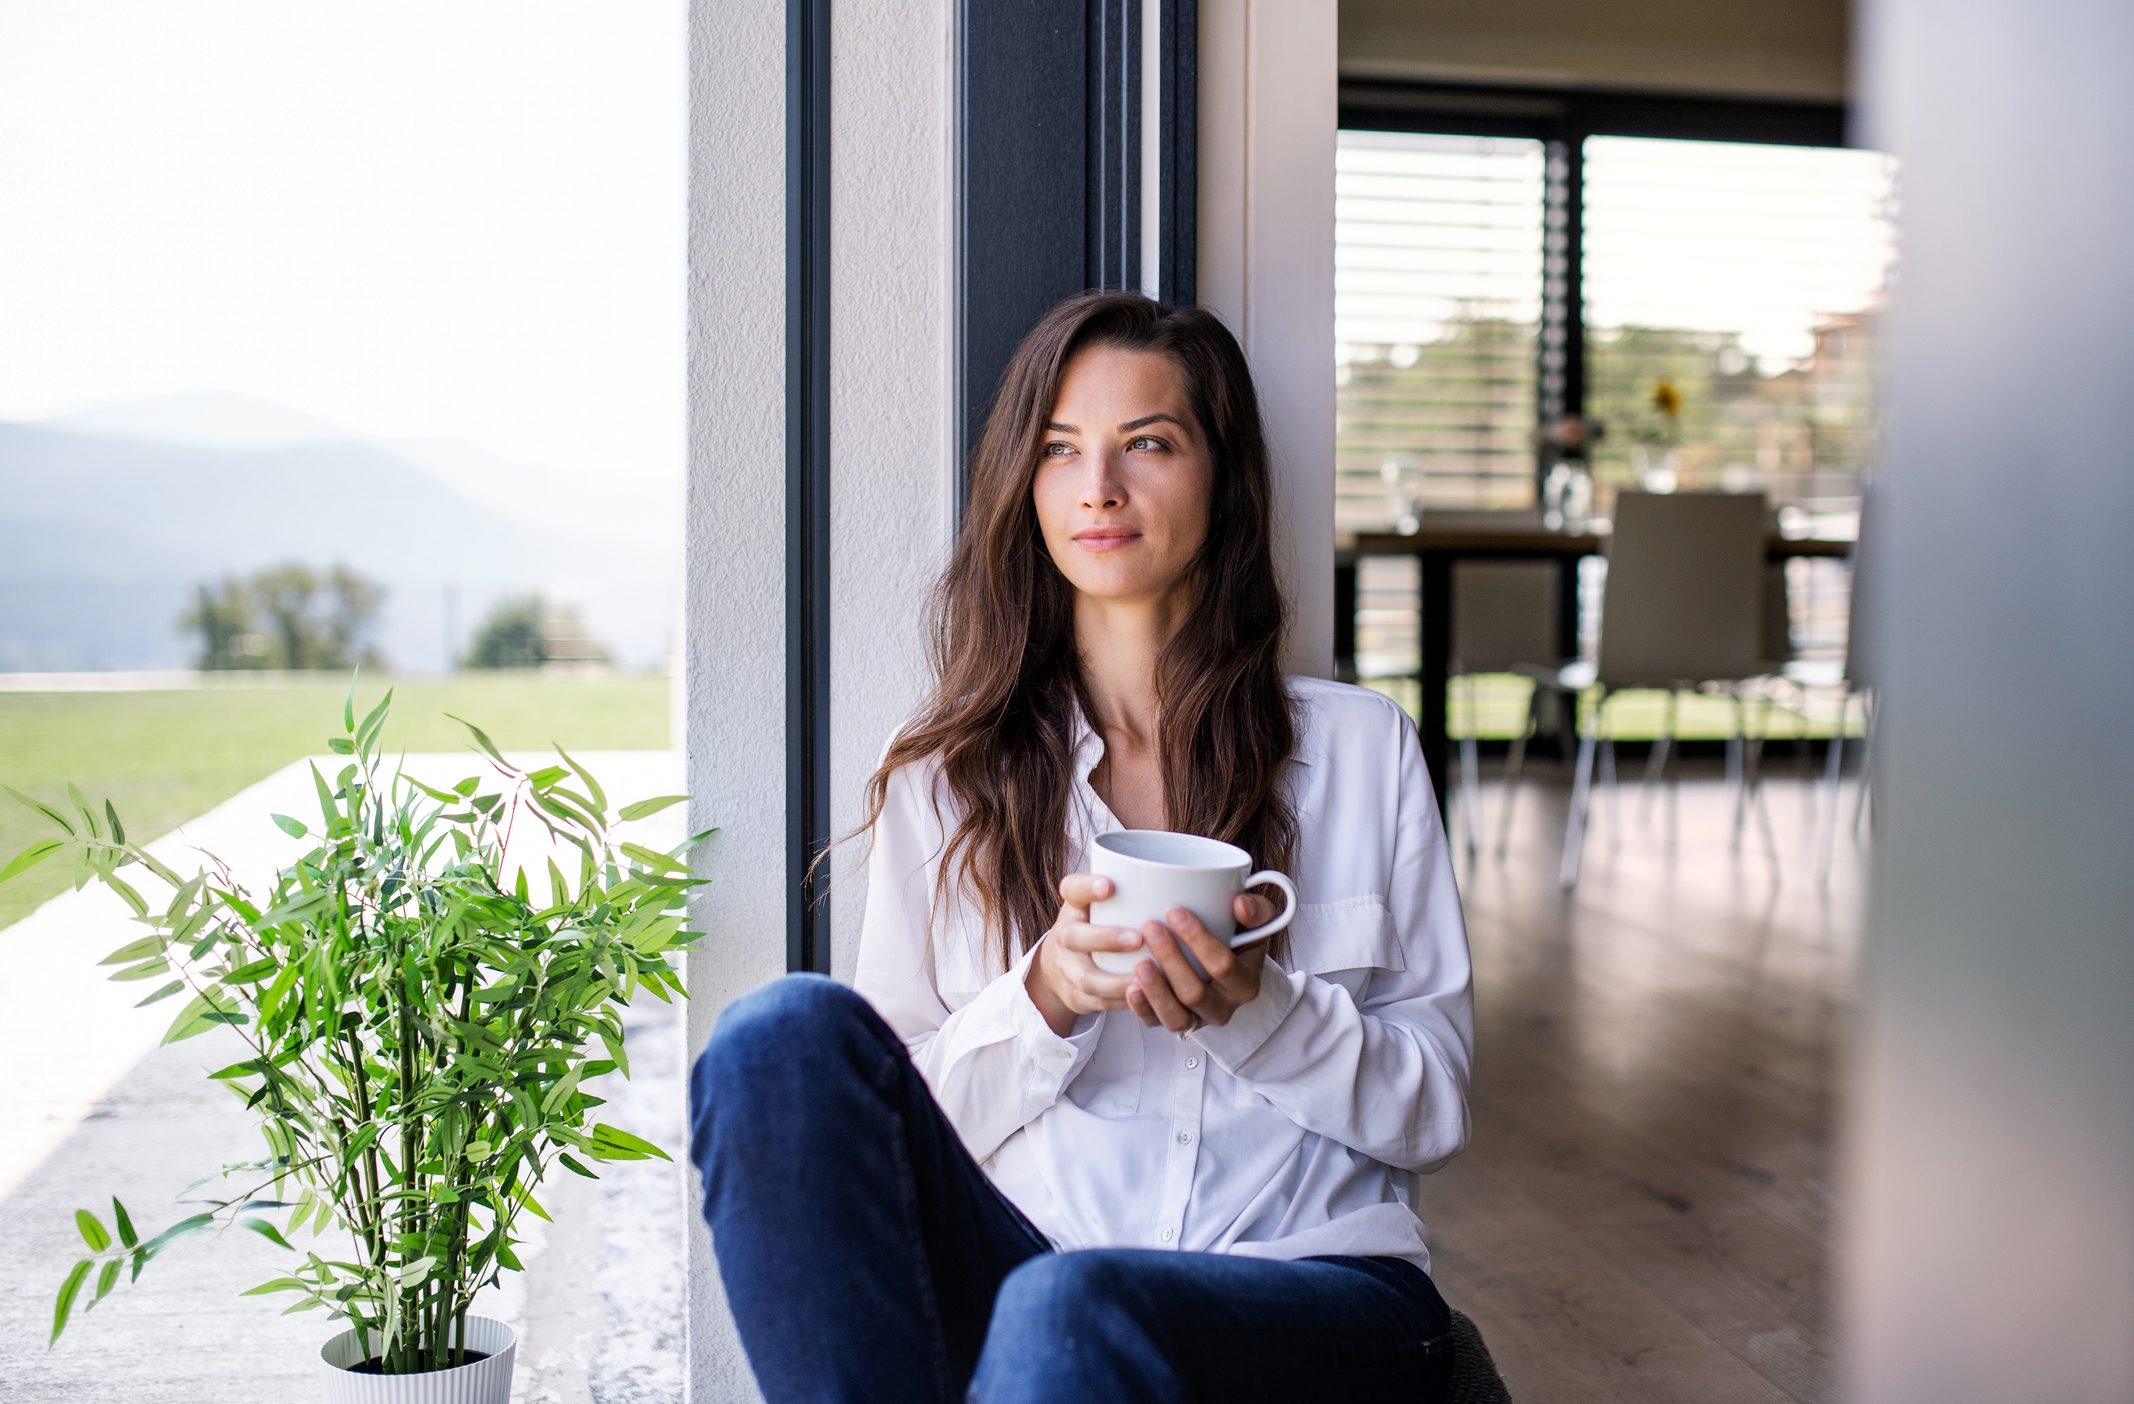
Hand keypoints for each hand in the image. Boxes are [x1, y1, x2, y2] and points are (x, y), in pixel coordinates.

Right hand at [1027, 873, 1142, 1037]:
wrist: (1061, 965)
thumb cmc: (1097, 924)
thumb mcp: (1105, 902)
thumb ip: (1135, 891)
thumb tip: (1193, 879)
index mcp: (1074, 906)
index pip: (1072, 889)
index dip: (1087, 887)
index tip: (1109, 885)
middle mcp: (1065, 936)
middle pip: (1074, 936)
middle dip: (1106, 939)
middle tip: (1138, 938)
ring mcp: (1068, 969)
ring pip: (1087, 978)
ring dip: (1116, 981)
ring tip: (1145, 978)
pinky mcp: (1076, 997)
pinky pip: (1097, 1004)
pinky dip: (1121, 1003)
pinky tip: (1144, 999)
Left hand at [1124, 893, 1274, 1035]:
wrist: (1226, 964)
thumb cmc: (1239, 937)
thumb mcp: (1256, 922)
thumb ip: (1257, 910)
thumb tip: (1241, 905)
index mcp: (1245, 984)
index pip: (1223, 966)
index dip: (1199, 940)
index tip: (1174, 912)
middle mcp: (1223, 1008)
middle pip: (1195, 993)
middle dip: (1171, 959)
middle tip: (1151, 927)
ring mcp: (1198, 1019)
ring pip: (1176, 1016)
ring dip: (1155, 991)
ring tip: (1139, 963)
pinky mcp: (1175, 1022)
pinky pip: (1156, 1023)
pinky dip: (1142, 1008)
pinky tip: (1131, 988)